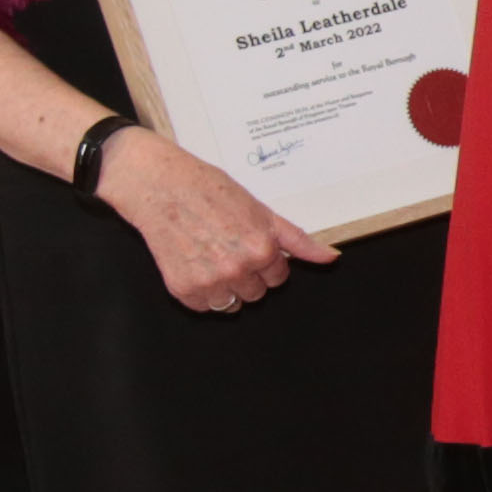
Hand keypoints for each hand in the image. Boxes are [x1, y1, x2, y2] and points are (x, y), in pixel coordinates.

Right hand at [100, 129, 334, 311]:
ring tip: (209, 255)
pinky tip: (192, 262)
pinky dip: (199, 291)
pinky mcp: (183, 289)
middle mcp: (238, 269)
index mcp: (262, 249)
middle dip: (247, 274)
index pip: (279, 277)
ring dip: (225, 286)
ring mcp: (210, 281)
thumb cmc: (210, 190)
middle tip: (226, 246)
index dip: (265, 260)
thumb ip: (297, 240)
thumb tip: (331, 258)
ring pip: (231, 304)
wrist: (160, 185)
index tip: (247, 243)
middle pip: (257, 294)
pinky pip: (203, 306)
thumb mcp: (261, 210)